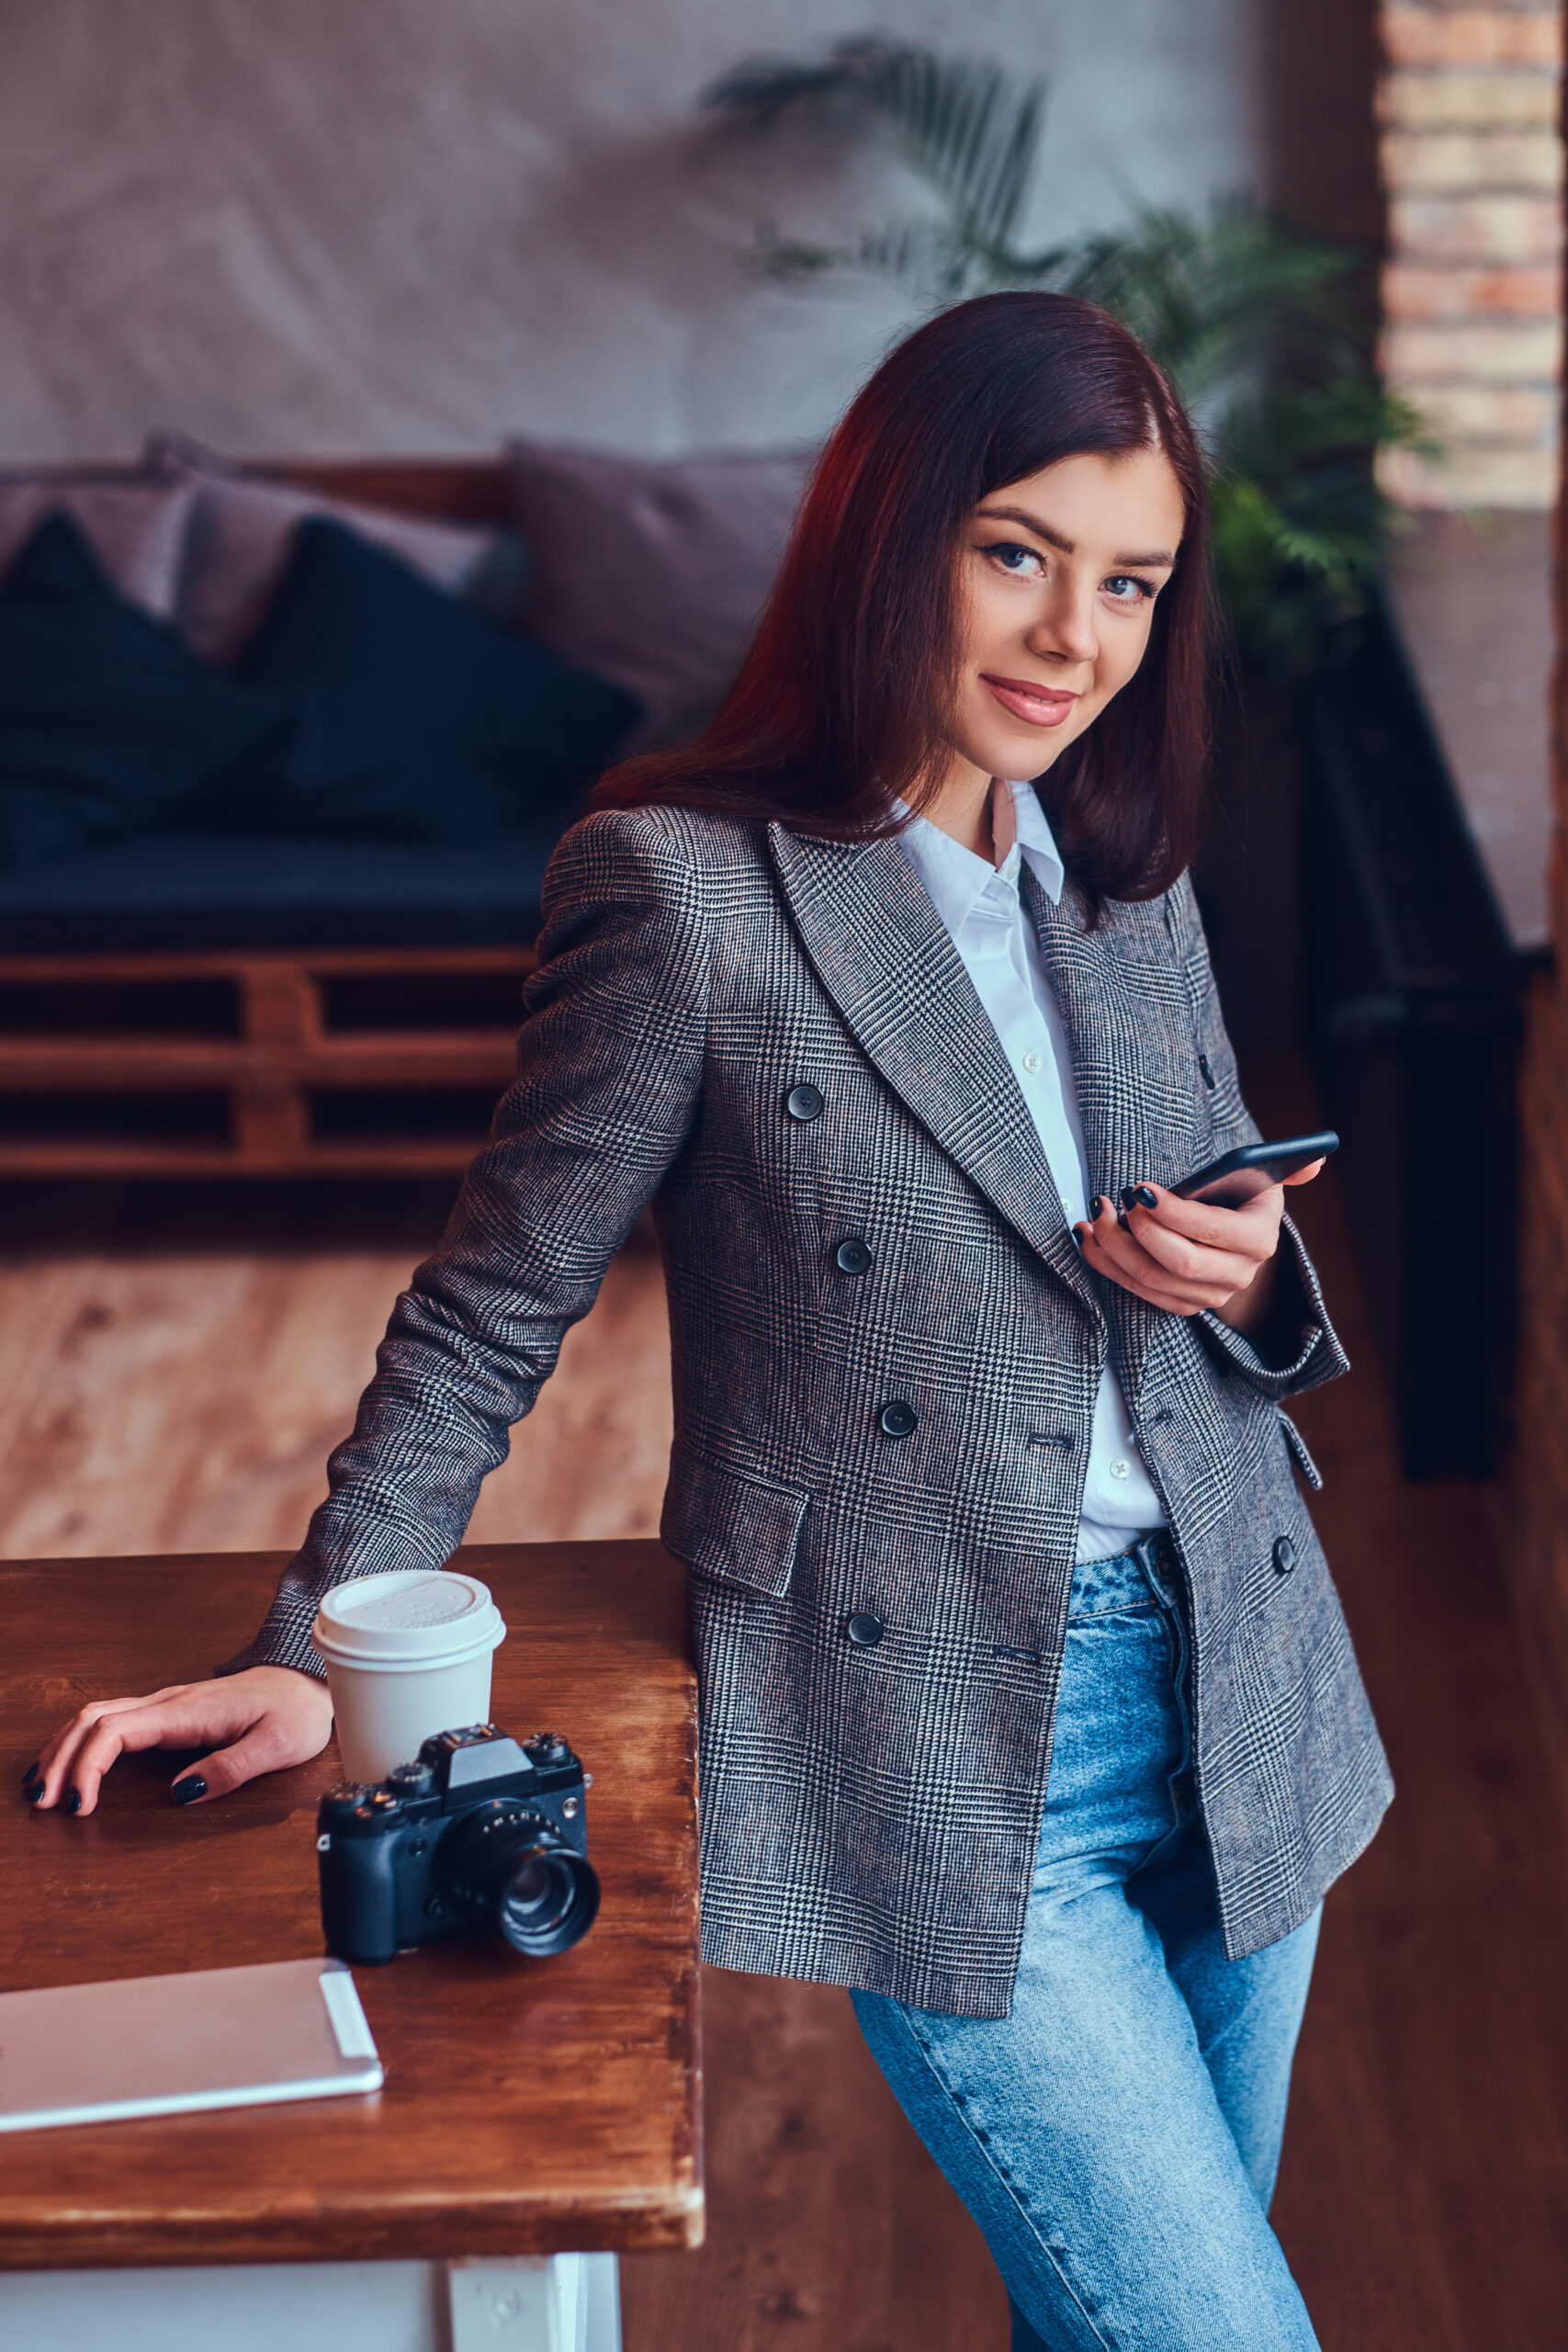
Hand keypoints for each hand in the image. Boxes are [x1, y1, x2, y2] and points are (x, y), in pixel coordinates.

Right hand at [23, 1666, 333, 1817]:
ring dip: (65, 1749)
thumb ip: (231, 1768)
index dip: (88, 1766)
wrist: (307, 1678)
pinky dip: (82, 1743)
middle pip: (93, 1720)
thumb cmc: (296, 1712)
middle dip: (61, 1759)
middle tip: (42, 1802)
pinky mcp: (168, 1712)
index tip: (79, 1806)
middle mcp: (169, 1702)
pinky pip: (112, 1721)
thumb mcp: (278, 1746)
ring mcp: (165, 1704)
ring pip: (96, 1717)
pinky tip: (71, 1766)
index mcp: (188, 1711)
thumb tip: (180, 1792)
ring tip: (42, 1788)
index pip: (116, 1731)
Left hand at [1072, 1160, 1324, 1327]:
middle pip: (1181, 1263)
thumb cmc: (1238, 1196)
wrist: (1232, 1235)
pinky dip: (1107, 1266)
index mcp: (1259, 1238)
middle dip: (1140, 1232)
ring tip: (1094, 1217)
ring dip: (1114, 1249)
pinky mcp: (1181, 1305)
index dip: (1174, 1212)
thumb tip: (1315, 1160)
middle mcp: (1238, 1274)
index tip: (1140, 1189)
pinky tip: (1087, 1239)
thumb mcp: (1260, 1177)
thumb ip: (1284, 1167)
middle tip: (1112, 1202)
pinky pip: (1138, 1291)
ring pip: (1153, 1280)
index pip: (1213, 1229)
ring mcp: (1209, 1295)